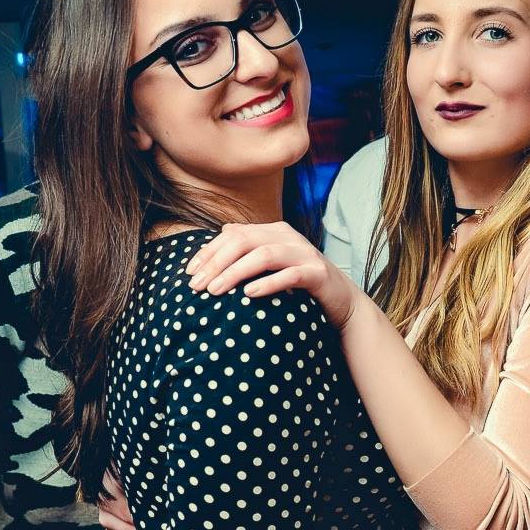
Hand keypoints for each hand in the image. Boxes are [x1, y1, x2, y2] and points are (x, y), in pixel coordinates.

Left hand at [185, 222, 360, 329]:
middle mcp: (288, 237)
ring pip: (264, 255)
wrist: (341, 300)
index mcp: (273, 231)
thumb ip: (250, 247)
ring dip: (235, 273)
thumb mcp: (273, 263)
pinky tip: (250, 294)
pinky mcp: (318, 273)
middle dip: (216, 263)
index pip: (233, 235)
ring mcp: (305, 253)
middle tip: (196, 285)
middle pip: (244, 241)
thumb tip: (224, 230)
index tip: (189, 273)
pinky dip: (268, 283)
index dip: (208, 252)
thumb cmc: (300, 284)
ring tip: (216, 291)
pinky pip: (290, 275)